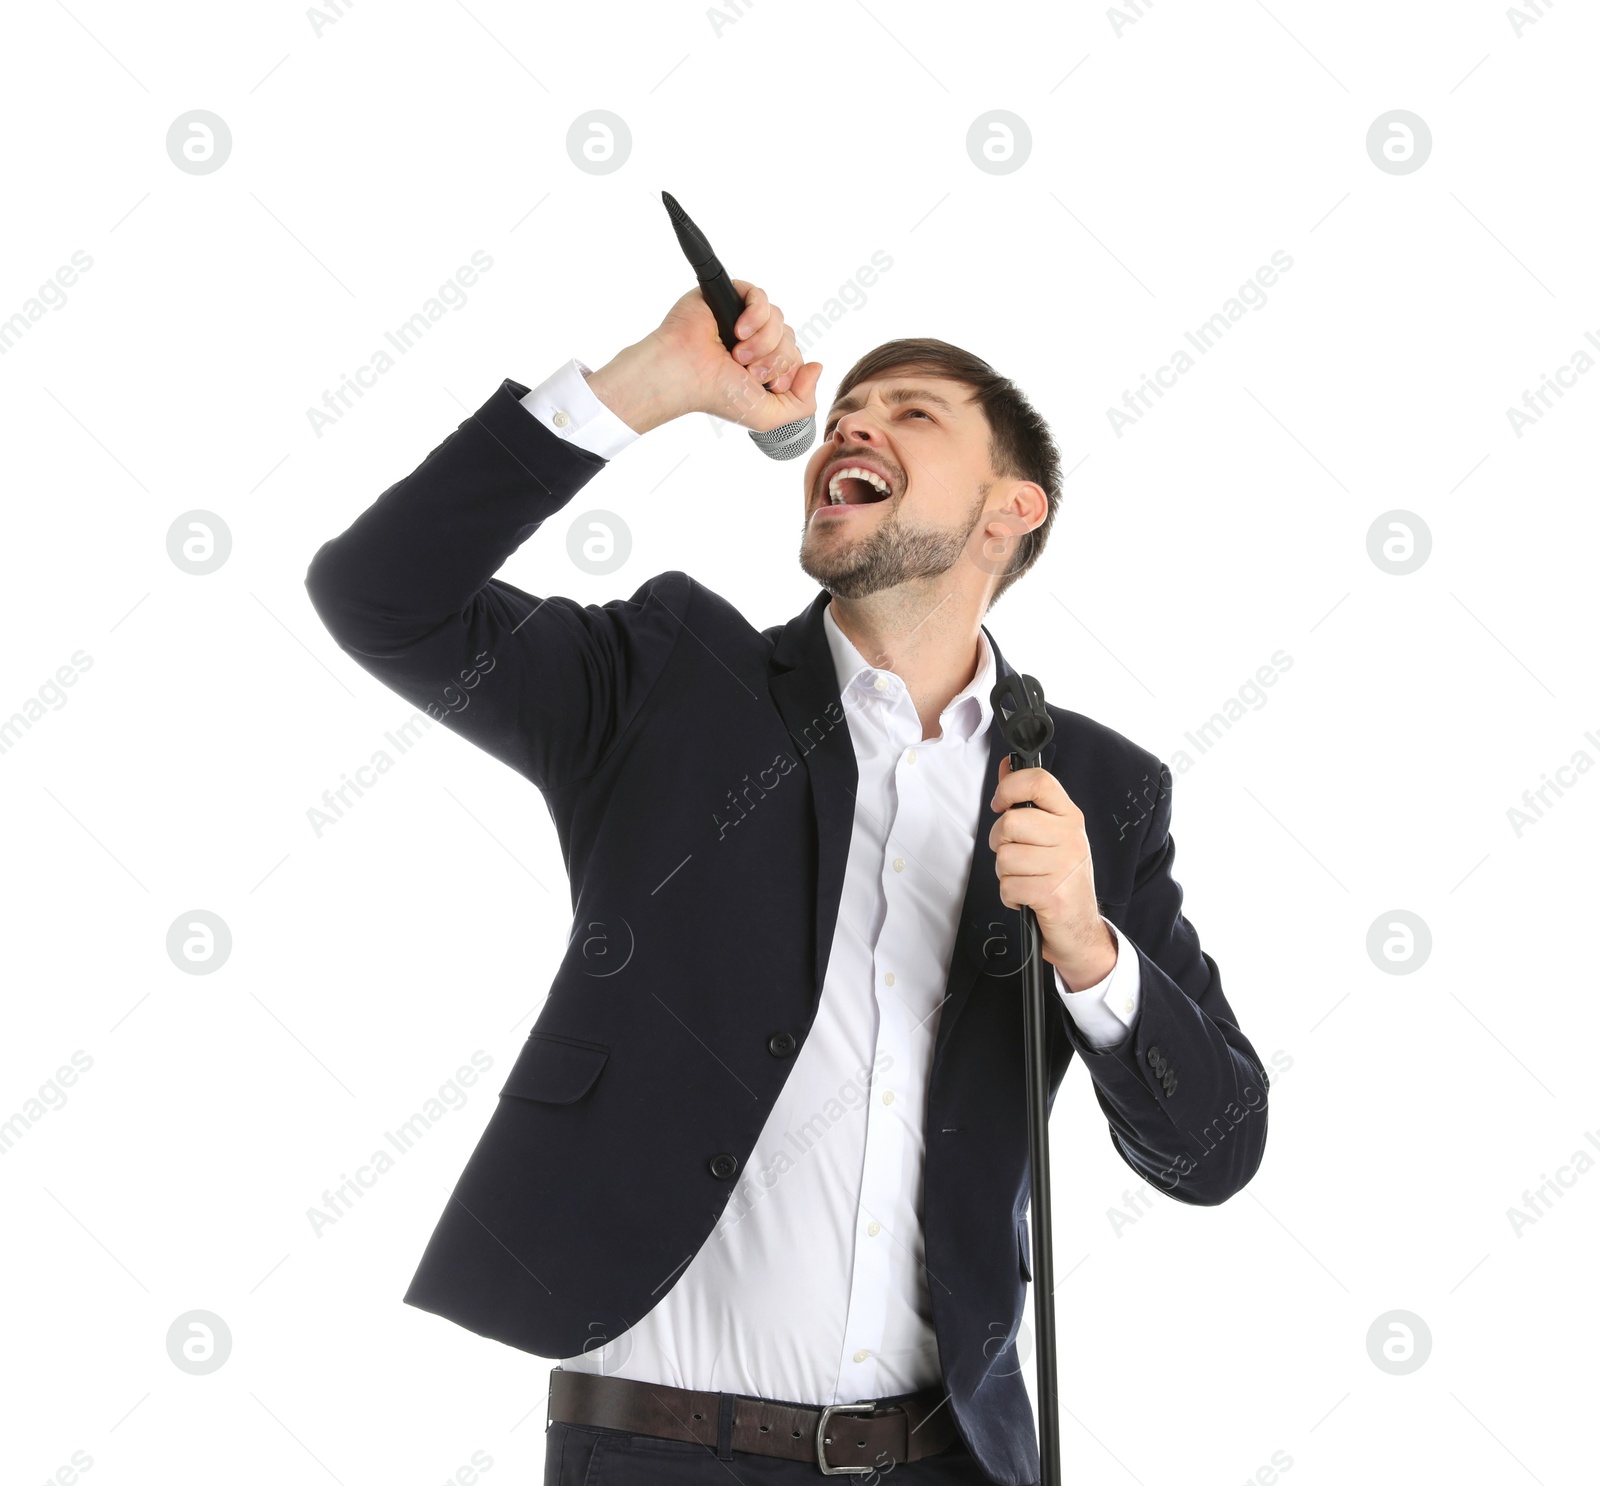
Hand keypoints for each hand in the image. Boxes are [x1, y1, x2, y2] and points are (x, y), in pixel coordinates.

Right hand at [587, 279, 822, 435]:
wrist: (685, 375)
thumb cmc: (719, 396)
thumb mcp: (769, 415)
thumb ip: (803, 404)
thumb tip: (817, 366)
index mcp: (765, 365)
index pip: (796, 358)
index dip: (787, 371)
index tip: (764, 384)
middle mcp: (757, 340)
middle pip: (790, 339)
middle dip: (774, 359)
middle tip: (745, 370)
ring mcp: (743, 317)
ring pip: (778, 319)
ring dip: (762, 342)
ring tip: (736, 355)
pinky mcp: (730, 297)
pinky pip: (760, 296)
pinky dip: (756, 314)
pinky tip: (738, 330)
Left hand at [989, 755, 1116, 990]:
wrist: (1080, 928)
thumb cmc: (1061, 878)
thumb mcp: (1050, 835)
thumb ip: (1027, 801)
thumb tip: (1006, 766)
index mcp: (1069, 817)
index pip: (1038, 782)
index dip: (1009, 788)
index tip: (1000, 804)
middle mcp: (1071, 838)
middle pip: (1011, 822)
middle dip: (1000, 842)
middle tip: (1015, 854)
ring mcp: (1064, 866)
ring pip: (1004, 857)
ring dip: (1006, 874)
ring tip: (1026, 880)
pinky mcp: (1053, 894)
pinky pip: (1008, 887)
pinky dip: (1010, 897)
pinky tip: (1028, 898)